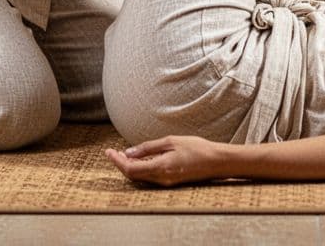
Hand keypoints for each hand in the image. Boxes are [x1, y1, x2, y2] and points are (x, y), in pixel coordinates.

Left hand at [105, 135, 226, 186]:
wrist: (216, 162)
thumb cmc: (196, 148)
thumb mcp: (170, 142)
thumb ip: (148, 148)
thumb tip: (128, 152)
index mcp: (160, 168)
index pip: (130, 169)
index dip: (117, 161)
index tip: (108, 151)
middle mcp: (161, 179)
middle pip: (132, 175)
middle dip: (120, 164)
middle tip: (113, 152)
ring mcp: (166, 182)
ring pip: (140, 177)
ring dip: (130, 166)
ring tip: (123, 154)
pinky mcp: (170, 181)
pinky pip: (149, 177)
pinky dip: (140, 168)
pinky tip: (139, 159)